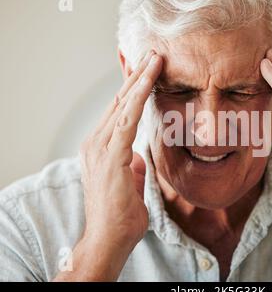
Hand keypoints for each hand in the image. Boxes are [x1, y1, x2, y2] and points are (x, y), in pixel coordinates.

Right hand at [54, 50, 162, 280]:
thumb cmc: (121, 214)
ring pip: (123, 104)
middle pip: (120, 101)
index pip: (119, 111)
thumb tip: (138, 156)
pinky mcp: (110, 154)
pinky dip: (139, 97)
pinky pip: (128, 119)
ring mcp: (100, 147)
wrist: (109, 238)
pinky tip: (150, 80)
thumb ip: (132, 164)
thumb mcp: (129, 182)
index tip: (146, 70)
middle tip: (153, 54)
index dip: (132, 89)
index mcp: (100, 147)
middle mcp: (96, 142)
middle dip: (137, 76)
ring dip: (140, 79)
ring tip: (155, 58)